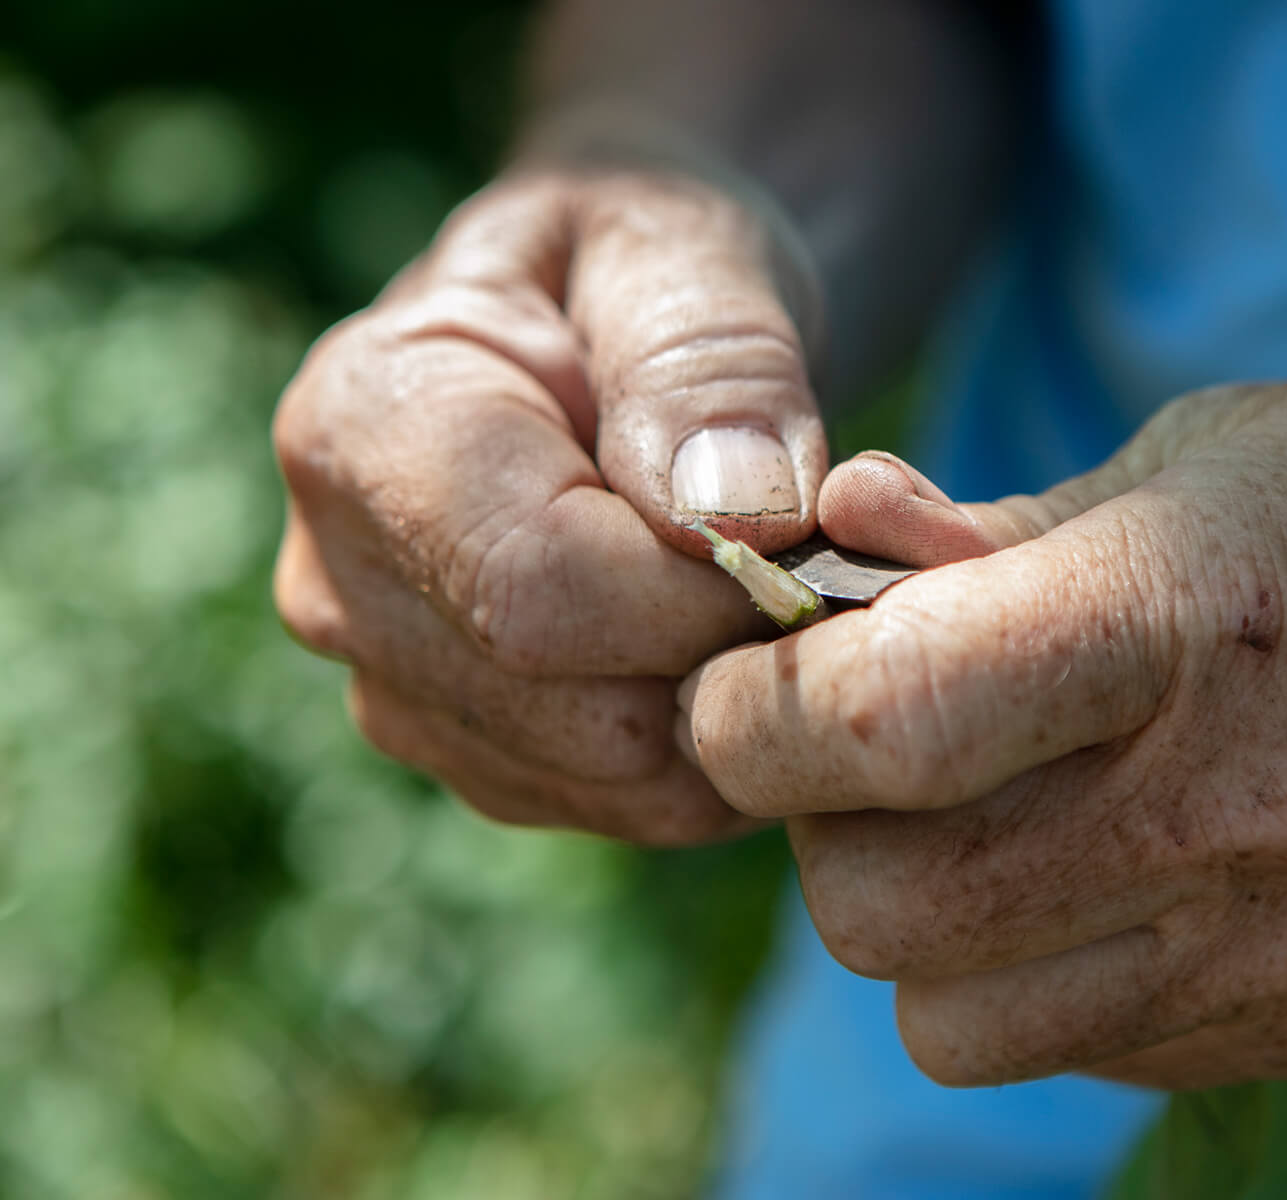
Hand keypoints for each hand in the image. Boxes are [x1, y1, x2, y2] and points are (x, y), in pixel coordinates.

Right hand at [273, 168, 826, 843]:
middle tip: (811, 565)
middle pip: (576, 713)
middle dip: (729, 658)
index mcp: (365, 428)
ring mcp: (391, 679)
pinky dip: (706, 745)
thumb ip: (707, 364)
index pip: (540, 593)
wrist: (603, 320)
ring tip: (760, 584)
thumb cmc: (639, 263)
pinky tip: (721, 637)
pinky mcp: (462, 742)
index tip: (816, 541)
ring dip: (729, 706)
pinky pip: (619, 803)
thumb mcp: (683, 250)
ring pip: (609, 778)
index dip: (709, 595)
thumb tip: (735, 518)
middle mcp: (341, 580)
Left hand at [681, 368, 1286, 1085]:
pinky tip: (1094, 870)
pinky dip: (1025, 971)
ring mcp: (1271, 952)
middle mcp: (1224, 814)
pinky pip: (1068, 1047)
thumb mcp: (1205, 455)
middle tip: (869, 745)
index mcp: (1184, 620)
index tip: (743, 689)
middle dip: (817, 825)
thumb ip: (993, 530)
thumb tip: (829, 545)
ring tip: (986, 813)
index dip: (755, 716)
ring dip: (916, 918)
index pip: (882, 723)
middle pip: (875, 906)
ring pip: (946, 1015)